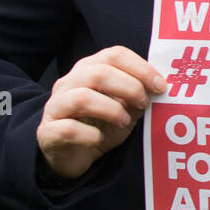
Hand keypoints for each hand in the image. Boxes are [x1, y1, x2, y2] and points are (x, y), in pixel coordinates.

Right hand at [37, 46, 166, 179]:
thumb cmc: (101, 125)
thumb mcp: (126, 108)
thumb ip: (139, 95)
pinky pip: (68, 129)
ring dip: (112, 110)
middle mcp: (69, 83)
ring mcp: (55, 106)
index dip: (141, 68)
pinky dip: (90, 135)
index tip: (161, 86)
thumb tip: (162, 88)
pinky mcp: (48, 132)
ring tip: (124, 121)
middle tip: (144, 104)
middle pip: (99, 72)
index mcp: (89, 69)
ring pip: (82, 97)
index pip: (115, 54)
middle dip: (130, 88)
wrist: (71, 155)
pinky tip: (99, 139)